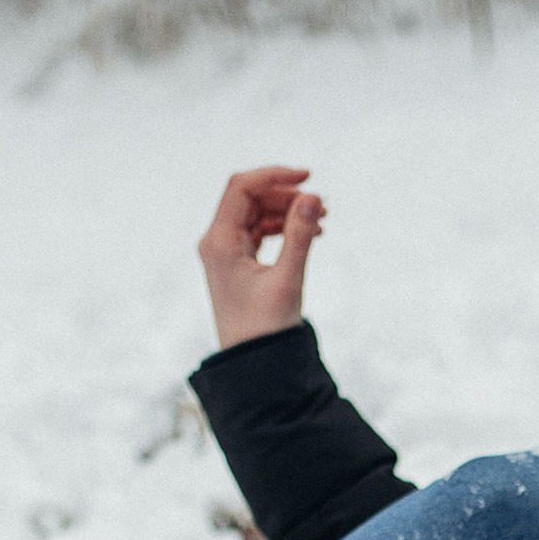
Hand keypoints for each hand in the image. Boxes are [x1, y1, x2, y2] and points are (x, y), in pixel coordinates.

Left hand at [196, 166, 325, 349]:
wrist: (253, 364)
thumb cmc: (266, 328)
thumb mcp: (287, 279)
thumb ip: (300, 235)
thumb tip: (312, 197)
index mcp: (219, 241)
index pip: (241, 188)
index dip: (274, 175)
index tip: (308, 177)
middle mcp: (217, 242)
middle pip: (250, 198)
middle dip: (285, 196)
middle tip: (321, 206)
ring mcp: (225, 252)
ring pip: (256, 214)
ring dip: (287, 212)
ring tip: (321, 221)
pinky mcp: (237, 262)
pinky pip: (259, 232)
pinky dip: (283, 228)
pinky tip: (308, 233)